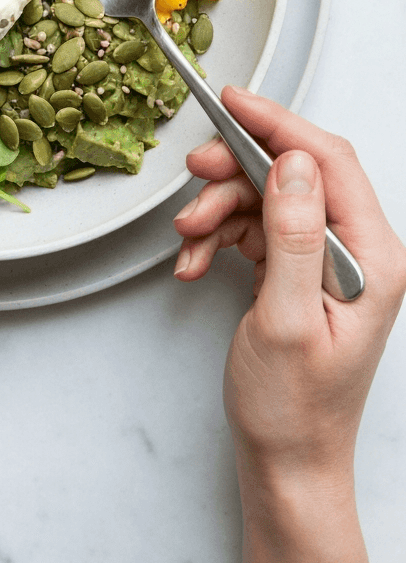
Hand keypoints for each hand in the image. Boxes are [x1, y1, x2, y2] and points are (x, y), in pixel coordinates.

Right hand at [173, 87, 405, 481]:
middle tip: (193, 177)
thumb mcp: (286, 319)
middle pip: (293, 175)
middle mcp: (356, 253)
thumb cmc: (293, 408)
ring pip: (266, 200)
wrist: (286, 461)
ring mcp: (326, 262)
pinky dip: (218, 238)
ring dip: (219, 210)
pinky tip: (196, 262)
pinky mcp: (298, 273)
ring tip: (189, 239)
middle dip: (235, 172)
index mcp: (372, 257)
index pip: (329, 163)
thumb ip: (293, 236)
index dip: (278, 124)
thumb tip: (294, 164)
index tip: (232, 101)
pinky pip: (254, 230)